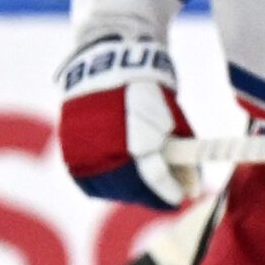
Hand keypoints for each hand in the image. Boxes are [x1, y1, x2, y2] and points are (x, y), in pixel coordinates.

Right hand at [56, 38, 196, 208]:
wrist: (109, 67)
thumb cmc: (149, 94)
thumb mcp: (175, 123)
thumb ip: (184, 160)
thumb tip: (193, 191)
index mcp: (134, 140)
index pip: (154, 179)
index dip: (170, 192)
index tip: (182, 198)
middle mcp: (105, 149)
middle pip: (131, 189)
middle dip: (151, 194)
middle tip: (165, 193)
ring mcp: (84, 152)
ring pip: (109, 189)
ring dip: (129, 192)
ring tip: (144, 184)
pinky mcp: (71, 151)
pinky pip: (90, 181)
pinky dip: (107, 184)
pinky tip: (122, 179)